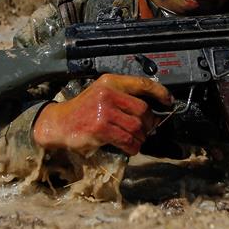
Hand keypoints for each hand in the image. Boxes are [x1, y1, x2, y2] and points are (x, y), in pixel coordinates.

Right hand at [32, 74, 172, 155]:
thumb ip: (124, 96)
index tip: (169, 101)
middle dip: (150, 123)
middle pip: (143, 109)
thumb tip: (153, 109)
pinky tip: (131, 147)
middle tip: (148, 130)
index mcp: (111, 82)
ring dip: (141, 137)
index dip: (160, 92)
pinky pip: (127, 140)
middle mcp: (108, 93)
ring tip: (137, 140)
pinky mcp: (100, 129)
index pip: (142, 83)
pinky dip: (133, 147)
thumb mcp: (102, 93)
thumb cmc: (84, 109)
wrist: (59, 123)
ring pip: (136, 127)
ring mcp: (104, 111)